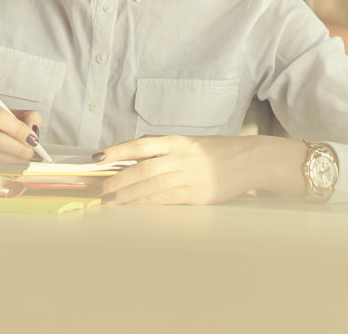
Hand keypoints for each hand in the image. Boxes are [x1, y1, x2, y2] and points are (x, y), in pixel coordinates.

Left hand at [93, 135, 296, 204]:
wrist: (249, 160)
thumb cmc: (215, 151)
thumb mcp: (187, 143)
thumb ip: (161, 149)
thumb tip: (131, 158)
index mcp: (176, 142)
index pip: (140, 146)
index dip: (117, 151)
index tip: (98, 158)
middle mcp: (180, 158)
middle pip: (142, 170)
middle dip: (118, 180)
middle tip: (100, 189)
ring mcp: (189, 177)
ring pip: (152, 187)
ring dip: (129, 196)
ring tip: (111, 202)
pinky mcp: (197, 194)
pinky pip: (167, 199)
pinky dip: (148, 203)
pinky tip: (135, 206)